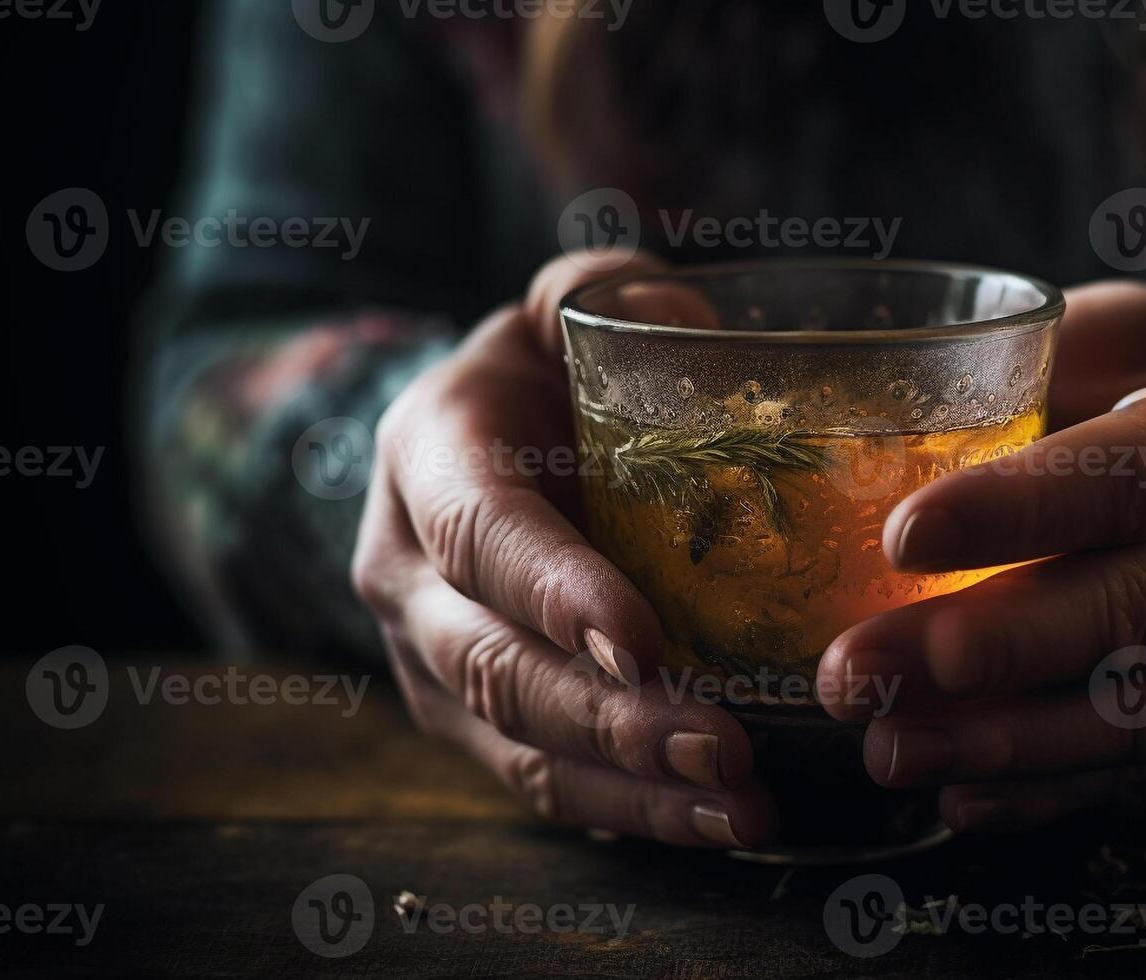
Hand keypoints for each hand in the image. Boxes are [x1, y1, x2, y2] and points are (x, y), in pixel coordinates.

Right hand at [351, 255, 773, 847]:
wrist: (472, 446)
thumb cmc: (538, 373)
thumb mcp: (561, 308)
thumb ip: (607, 294)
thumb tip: (680, 321)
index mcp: (428, 455)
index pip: (481, 532)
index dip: (555, 591)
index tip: (644, 644)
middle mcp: (406, 570)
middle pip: (496, 664)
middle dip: (610, 719)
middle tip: (725, 748)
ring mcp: (427, 657)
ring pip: (515, 743)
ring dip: (627, 787)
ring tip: (739, 810)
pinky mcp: (465, 718)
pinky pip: (536, 780)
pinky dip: (620, 810)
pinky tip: (706, 822)